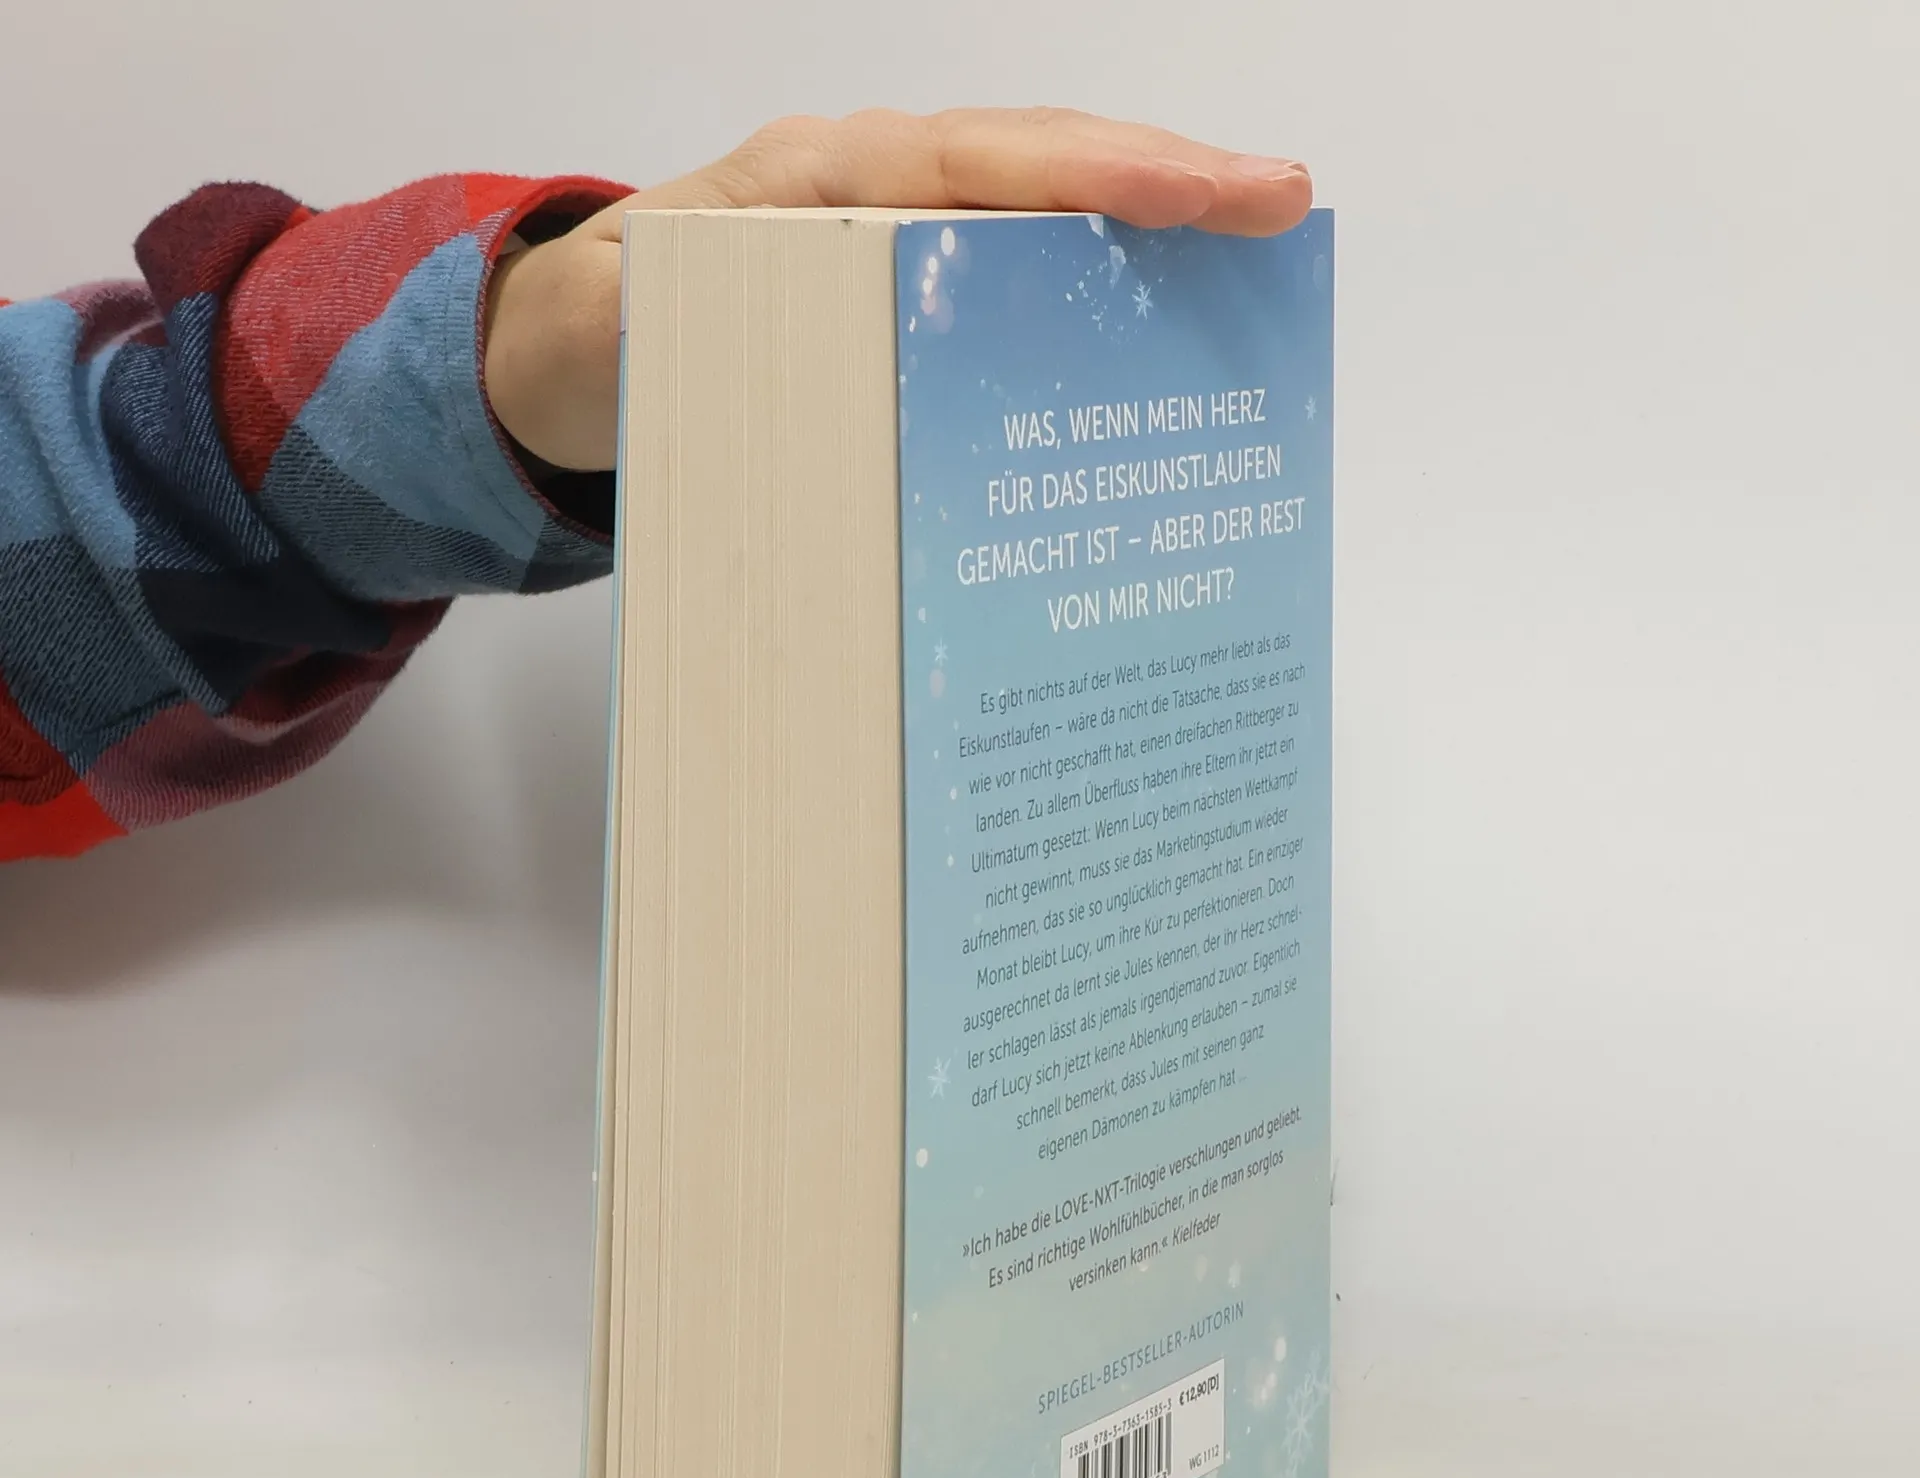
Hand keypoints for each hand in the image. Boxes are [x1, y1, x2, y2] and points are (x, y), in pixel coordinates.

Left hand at [483, 108, 1312, 472]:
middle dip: (1162, 178)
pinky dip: (1098, 280)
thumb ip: (692, 333)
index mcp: (814, 182)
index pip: (972, 161)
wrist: (582, 347)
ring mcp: (904, 229)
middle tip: (1281, 203)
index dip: (1085, 174)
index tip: (1191, 195)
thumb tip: (796, 355)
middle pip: (1037, 160)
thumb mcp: (622, 338)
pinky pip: (1020, 265)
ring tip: (1261, 243)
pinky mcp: (917, 281)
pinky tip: (1169, 321)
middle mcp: (873, 186)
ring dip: (1151, 221)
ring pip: (1043, 205)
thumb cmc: (612, 336)